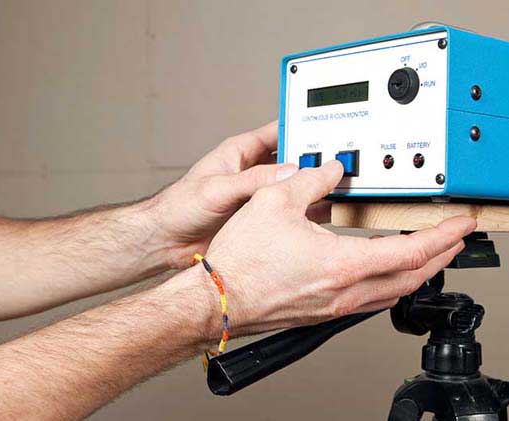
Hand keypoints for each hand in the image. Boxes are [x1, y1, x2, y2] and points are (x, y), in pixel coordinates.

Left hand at [152, 121, 324, 268]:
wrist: (167, 242)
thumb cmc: (180, 207)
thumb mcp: (217, 188)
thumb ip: (252, 180)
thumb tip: (287, 171)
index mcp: (241, 152)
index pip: (279, 131)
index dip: (303, 128)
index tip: (329, 131)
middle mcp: (253, 171)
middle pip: (293, 160)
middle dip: (315, 161)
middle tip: (341, 165)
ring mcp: (259, 196)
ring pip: (295, 187)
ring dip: (313, 188)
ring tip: (340, 189)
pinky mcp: (261, 219)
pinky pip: (290, 212)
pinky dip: (306, 212)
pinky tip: (323, 216)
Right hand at [199, 160, 476, 336]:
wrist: (216, 300)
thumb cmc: (240, 262)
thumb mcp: (275, 201)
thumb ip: (310, 178)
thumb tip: (329, 168)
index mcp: (344, 263)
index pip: (414, 250)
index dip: (445, 235)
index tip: (462, 223)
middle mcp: (346, 291)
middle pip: (414, 277)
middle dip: (442, 255)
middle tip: (454, 238)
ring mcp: (336, 306)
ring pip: (395, 291)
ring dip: (418, 270)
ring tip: (427, 252)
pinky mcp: (323, 312)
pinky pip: (372, 298)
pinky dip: (391, 281)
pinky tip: (383, 269)